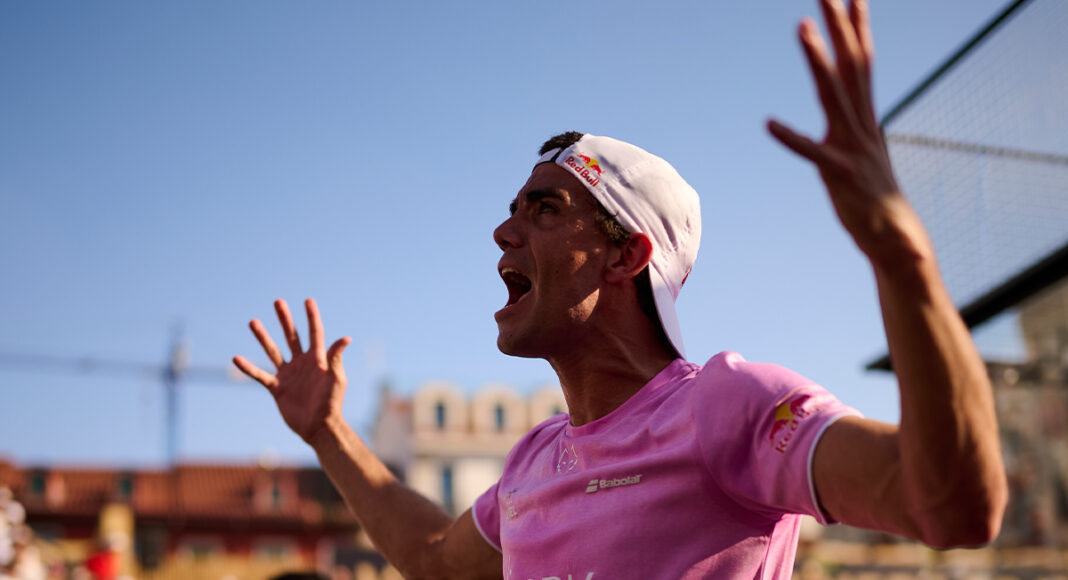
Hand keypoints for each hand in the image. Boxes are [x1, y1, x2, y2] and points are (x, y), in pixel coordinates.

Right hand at [233, 298, 351, 443]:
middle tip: (278, 302)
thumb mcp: (336, 378)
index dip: (311, 317)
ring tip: (253, 321)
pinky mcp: (277, 388)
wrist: (319, 426)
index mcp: (318, 359)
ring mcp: (288, 375)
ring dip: (263, 337)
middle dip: (285, 319)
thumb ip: (336, 358)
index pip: (314, 333)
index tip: (307, 300)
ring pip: (273, 351)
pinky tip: (236, 358)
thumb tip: (346, 338)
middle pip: (292, 336)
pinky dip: (248, 368)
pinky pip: (260, 375)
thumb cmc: (332, 403)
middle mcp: (302, 363)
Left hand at [768, 0, 927, 264]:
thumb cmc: (876, 199)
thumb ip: (858, 133)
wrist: (897, 241)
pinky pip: (812, 152)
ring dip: (818, 59)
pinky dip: (792, 138)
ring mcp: (852, 148)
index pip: (862, 63)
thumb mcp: (867, 157)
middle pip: (851, 65)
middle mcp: (861, 125)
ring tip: (802, 26)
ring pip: (834, 94)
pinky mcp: (839, 175)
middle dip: (840, 26)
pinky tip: (768, 124)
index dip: (857, 29)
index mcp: (866, 118)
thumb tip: (857, 118)